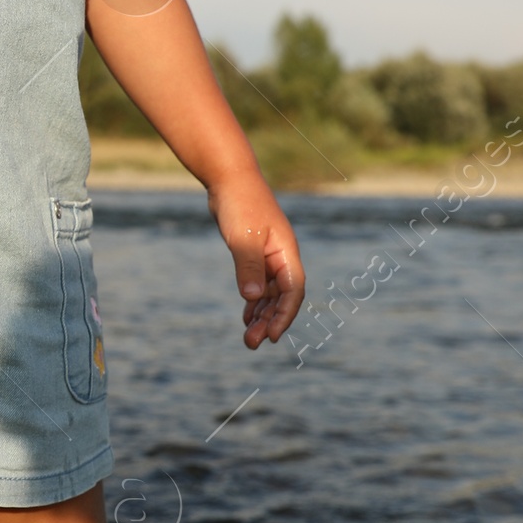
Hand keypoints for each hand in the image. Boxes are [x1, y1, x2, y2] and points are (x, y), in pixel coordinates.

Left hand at [209, 174, 304, 348]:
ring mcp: (267, 255)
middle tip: (252, 344)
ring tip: (247, 338)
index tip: (271, 336)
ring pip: (269, 293)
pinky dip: (253, 301)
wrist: (229, 178)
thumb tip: (254, 298)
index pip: (293, 290)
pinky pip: (258, 284)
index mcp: (285, 252)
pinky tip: (246, 316)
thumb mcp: (243, 238)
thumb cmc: (240, 204)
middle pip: (281, 297)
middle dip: (269, 321)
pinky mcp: (253, 253)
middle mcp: (281, 256)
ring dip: (260, 315)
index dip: (284, 315)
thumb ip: (249, 268)